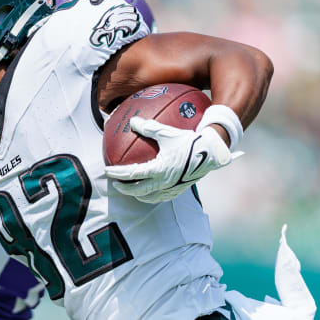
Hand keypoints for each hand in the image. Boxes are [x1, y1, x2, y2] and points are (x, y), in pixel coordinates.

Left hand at [105, 116, 241, 202]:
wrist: (212, 152)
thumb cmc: (189, 140)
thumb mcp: (167, 132)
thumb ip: (149, 127)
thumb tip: (132, 121)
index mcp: (159, 169)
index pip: (132, 174)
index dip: (117, 173)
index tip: (107, 170)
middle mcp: (165, 182)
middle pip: (138, 191)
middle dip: (124, 189)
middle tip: (115, 183)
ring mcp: (173, 188)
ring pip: (150, 197)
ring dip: (138, 195)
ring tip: (131, 190)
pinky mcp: (180, 190)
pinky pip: (162, 197)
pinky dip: (152, 196)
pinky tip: (150, 191)